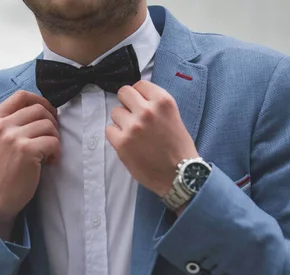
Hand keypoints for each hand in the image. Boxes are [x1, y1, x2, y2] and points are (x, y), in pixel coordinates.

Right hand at [0, 90, 60, 239]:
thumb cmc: (2, 168)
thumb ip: (12, 121)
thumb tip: (43, 107)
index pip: (21, 96)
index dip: (41, 101)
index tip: (48, 114)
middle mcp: (0, 126)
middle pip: (39, 109)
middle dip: (51, 123)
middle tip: (50, 139)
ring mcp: (12, 137)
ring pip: (48, 125)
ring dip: (54, 139)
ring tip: (48, 153)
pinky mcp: (26, 151)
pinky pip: (53, 141)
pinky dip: (56, 152)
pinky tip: (49, 161)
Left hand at [106, 80, 198, 197]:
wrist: (180, 175)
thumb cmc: (179, 148)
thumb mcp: (174, 117)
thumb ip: (156, 106)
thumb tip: (137, 99)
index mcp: (163, 102)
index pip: (140, 84)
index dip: (138, 94)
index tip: (140, 104)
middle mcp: (147, 111)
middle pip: (124, 93)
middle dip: (127, 104)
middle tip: (133, 116)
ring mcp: (133, 127)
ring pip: (115, 112)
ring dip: (122, 122)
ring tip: (134, 134)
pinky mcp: (122, 143)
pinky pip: (109, 130)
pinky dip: (116, 136)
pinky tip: (128, 144)